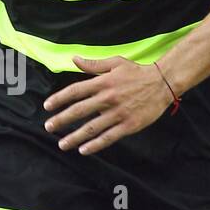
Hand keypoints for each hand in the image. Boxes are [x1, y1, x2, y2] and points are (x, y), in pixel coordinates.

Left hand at [43, 55, 172, 154]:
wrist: (163, 83)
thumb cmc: (137, 72)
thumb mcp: (115, 63)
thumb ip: (93, 64)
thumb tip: (74, 59)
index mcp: (103, 82)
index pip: (75, 91)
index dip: (59, 99)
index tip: (47, 106)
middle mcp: (108, 98)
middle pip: (79, 111)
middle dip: (61, 120)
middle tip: (49, 127)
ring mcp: (118, 113)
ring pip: (92, 128)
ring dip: (75, 137)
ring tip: (62, 144)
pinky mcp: (129, 125)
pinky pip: (108, 137)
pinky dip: (95, 145)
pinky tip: (83, 150)